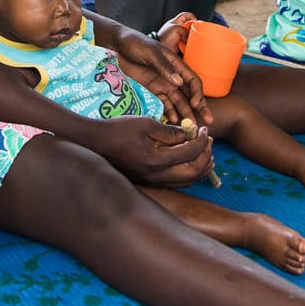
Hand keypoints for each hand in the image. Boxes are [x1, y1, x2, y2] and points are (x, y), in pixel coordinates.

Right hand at [94, 116, 214, 186]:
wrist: (96, 142)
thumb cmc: (119, 129)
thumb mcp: (147, 124)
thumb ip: (171, 132)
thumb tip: (190, 134)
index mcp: (156, 160)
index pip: (190, 153)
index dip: (202, 140)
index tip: (203, 129)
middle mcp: (156, 176)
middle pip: (193, 173)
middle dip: (205, 156)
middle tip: (208, 140)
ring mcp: (153, 181)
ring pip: (187, 181)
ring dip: (200, 167)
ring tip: (205, 151)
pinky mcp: (149, 181)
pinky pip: (176, 181)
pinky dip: (188, 172)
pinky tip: (189, 160)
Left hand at [113, 17, 210, 126]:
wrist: (117, 46)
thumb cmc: (135, 43)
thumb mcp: (150, 53)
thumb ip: (164, 67)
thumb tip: (179, 82)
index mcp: (176, 65)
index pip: (193, 81)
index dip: (197, 93)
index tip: (195, 104)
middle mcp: (172, 77)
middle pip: (190, 94)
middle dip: (199, 108)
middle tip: (209, 122)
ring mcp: (162, 84)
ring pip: (179, 102)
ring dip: (186, 113)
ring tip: (190, 127)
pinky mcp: (152, 91)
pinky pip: (164, 103)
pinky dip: (170, 112)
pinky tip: (173, 121)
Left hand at [153, 11, 194, 53]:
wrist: (161, 49)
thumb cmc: (164, 37)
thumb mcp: (175, 28)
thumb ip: (184, 29)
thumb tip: (189, 35)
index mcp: (176, 22)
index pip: (186, 15)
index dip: (192, 17)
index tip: (195, 23)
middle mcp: (178, 28)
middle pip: (189, 26)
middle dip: (193, 29)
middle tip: (194, 32)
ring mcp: (180, 36)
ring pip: (189, 35)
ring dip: (191, 37)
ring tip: (190, 39)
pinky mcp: (181, 44)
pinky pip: (188, 43)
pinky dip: (190, 44)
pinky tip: (188, 45)